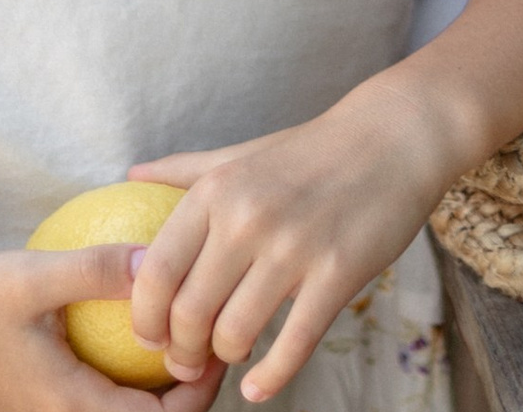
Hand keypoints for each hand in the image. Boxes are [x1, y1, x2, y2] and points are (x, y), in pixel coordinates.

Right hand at [0, 242, 222, 411]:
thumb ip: (98, 268)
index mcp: (69, 406)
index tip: (215, 344)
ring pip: (121, 411)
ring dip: (158, 382)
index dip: (198, 395)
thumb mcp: (35, 276)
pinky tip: (133, 316)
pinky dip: (126, 369)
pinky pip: (97, 394)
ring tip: (181, 323)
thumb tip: (160, 256)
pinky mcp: (38, 395)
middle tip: (210, 330)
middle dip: (188, 390)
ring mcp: (48, 410)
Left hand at [129, 78, 459, 401]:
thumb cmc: (311, 150)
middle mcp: (247, 216)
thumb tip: (130, 175)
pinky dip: (270, 379)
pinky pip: (294, 345)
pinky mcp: (338, 272)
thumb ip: (186, 170)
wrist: (392, 136)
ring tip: (233, 353)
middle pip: (189, 314)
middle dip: (183, 352)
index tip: (151, 338)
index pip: (154, 272)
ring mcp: (294, 245)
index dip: (144, 319)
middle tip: (190, 361)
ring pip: (235, 335)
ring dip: (227, 359)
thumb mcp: (242, 154)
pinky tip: (259, 387)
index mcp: (217, 190)